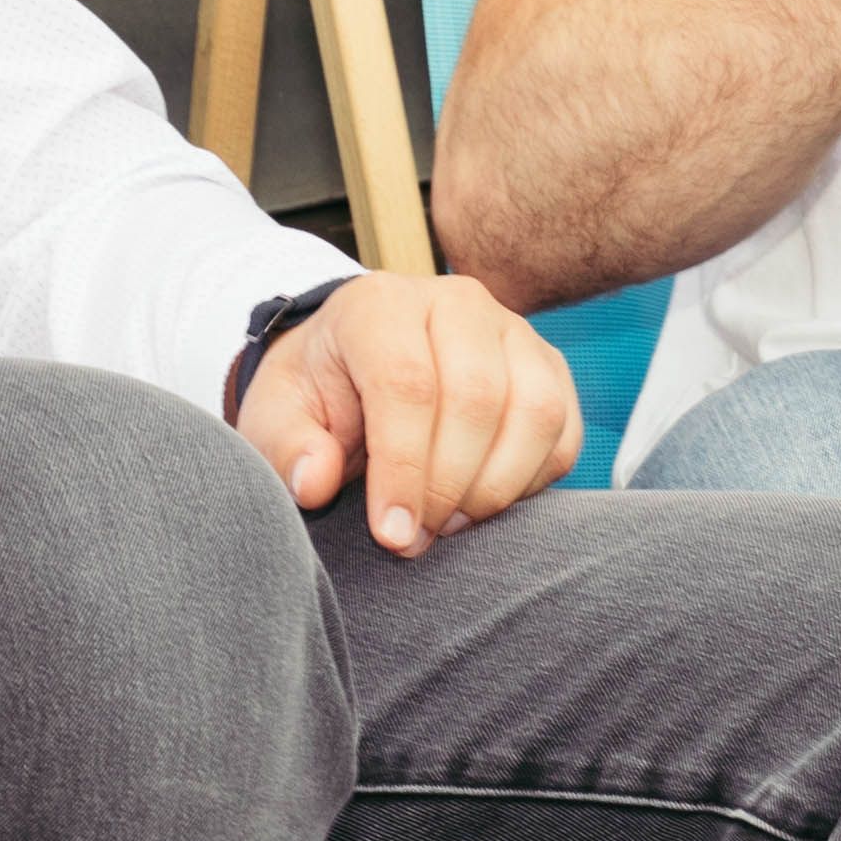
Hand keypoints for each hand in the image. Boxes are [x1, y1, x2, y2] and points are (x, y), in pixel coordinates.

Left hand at [238, 272, 587, 552]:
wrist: (357, 366)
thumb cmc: (317, 394)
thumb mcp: (276, 418)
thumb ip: (287, 448)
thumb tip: (315, 482)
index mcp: (380, 305)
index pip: (407, 383)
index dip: (404, 468)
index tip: (393, 533)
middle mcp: (456, 303)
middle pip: (477, 398)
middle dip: (448, 487)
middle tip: (417, 538)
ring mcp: (513, 331)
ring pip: (536, 412)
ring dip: (496, 488)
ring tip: (448, 524)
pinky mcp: (549, 367)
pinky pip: (564, 433)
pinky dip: (530, 483)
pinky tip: (481, 504)